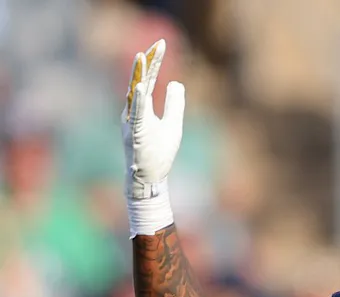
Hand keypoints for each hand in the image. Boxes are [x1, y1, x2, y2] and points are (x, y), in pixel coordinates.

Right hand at [121, 39, 184, 200]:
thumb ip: (174, 104)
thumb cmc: (159, 153)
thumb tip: (176, 82)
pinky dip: (137, 103)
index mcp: (142, 109)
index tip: (161, 44)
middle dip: (149, 63)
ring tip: (142, 57)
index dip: (155, 62)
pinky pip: (135, 117)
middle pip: (141, 82)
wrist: (150, 178)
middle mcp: (133, 112)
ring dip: (138, 76)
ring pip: (134, 95)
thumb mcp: (173, 125)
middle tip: (158, 45)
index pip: (148, 80)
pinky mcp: (134, 135)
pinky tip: (140, 89)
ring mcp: (132, 123)